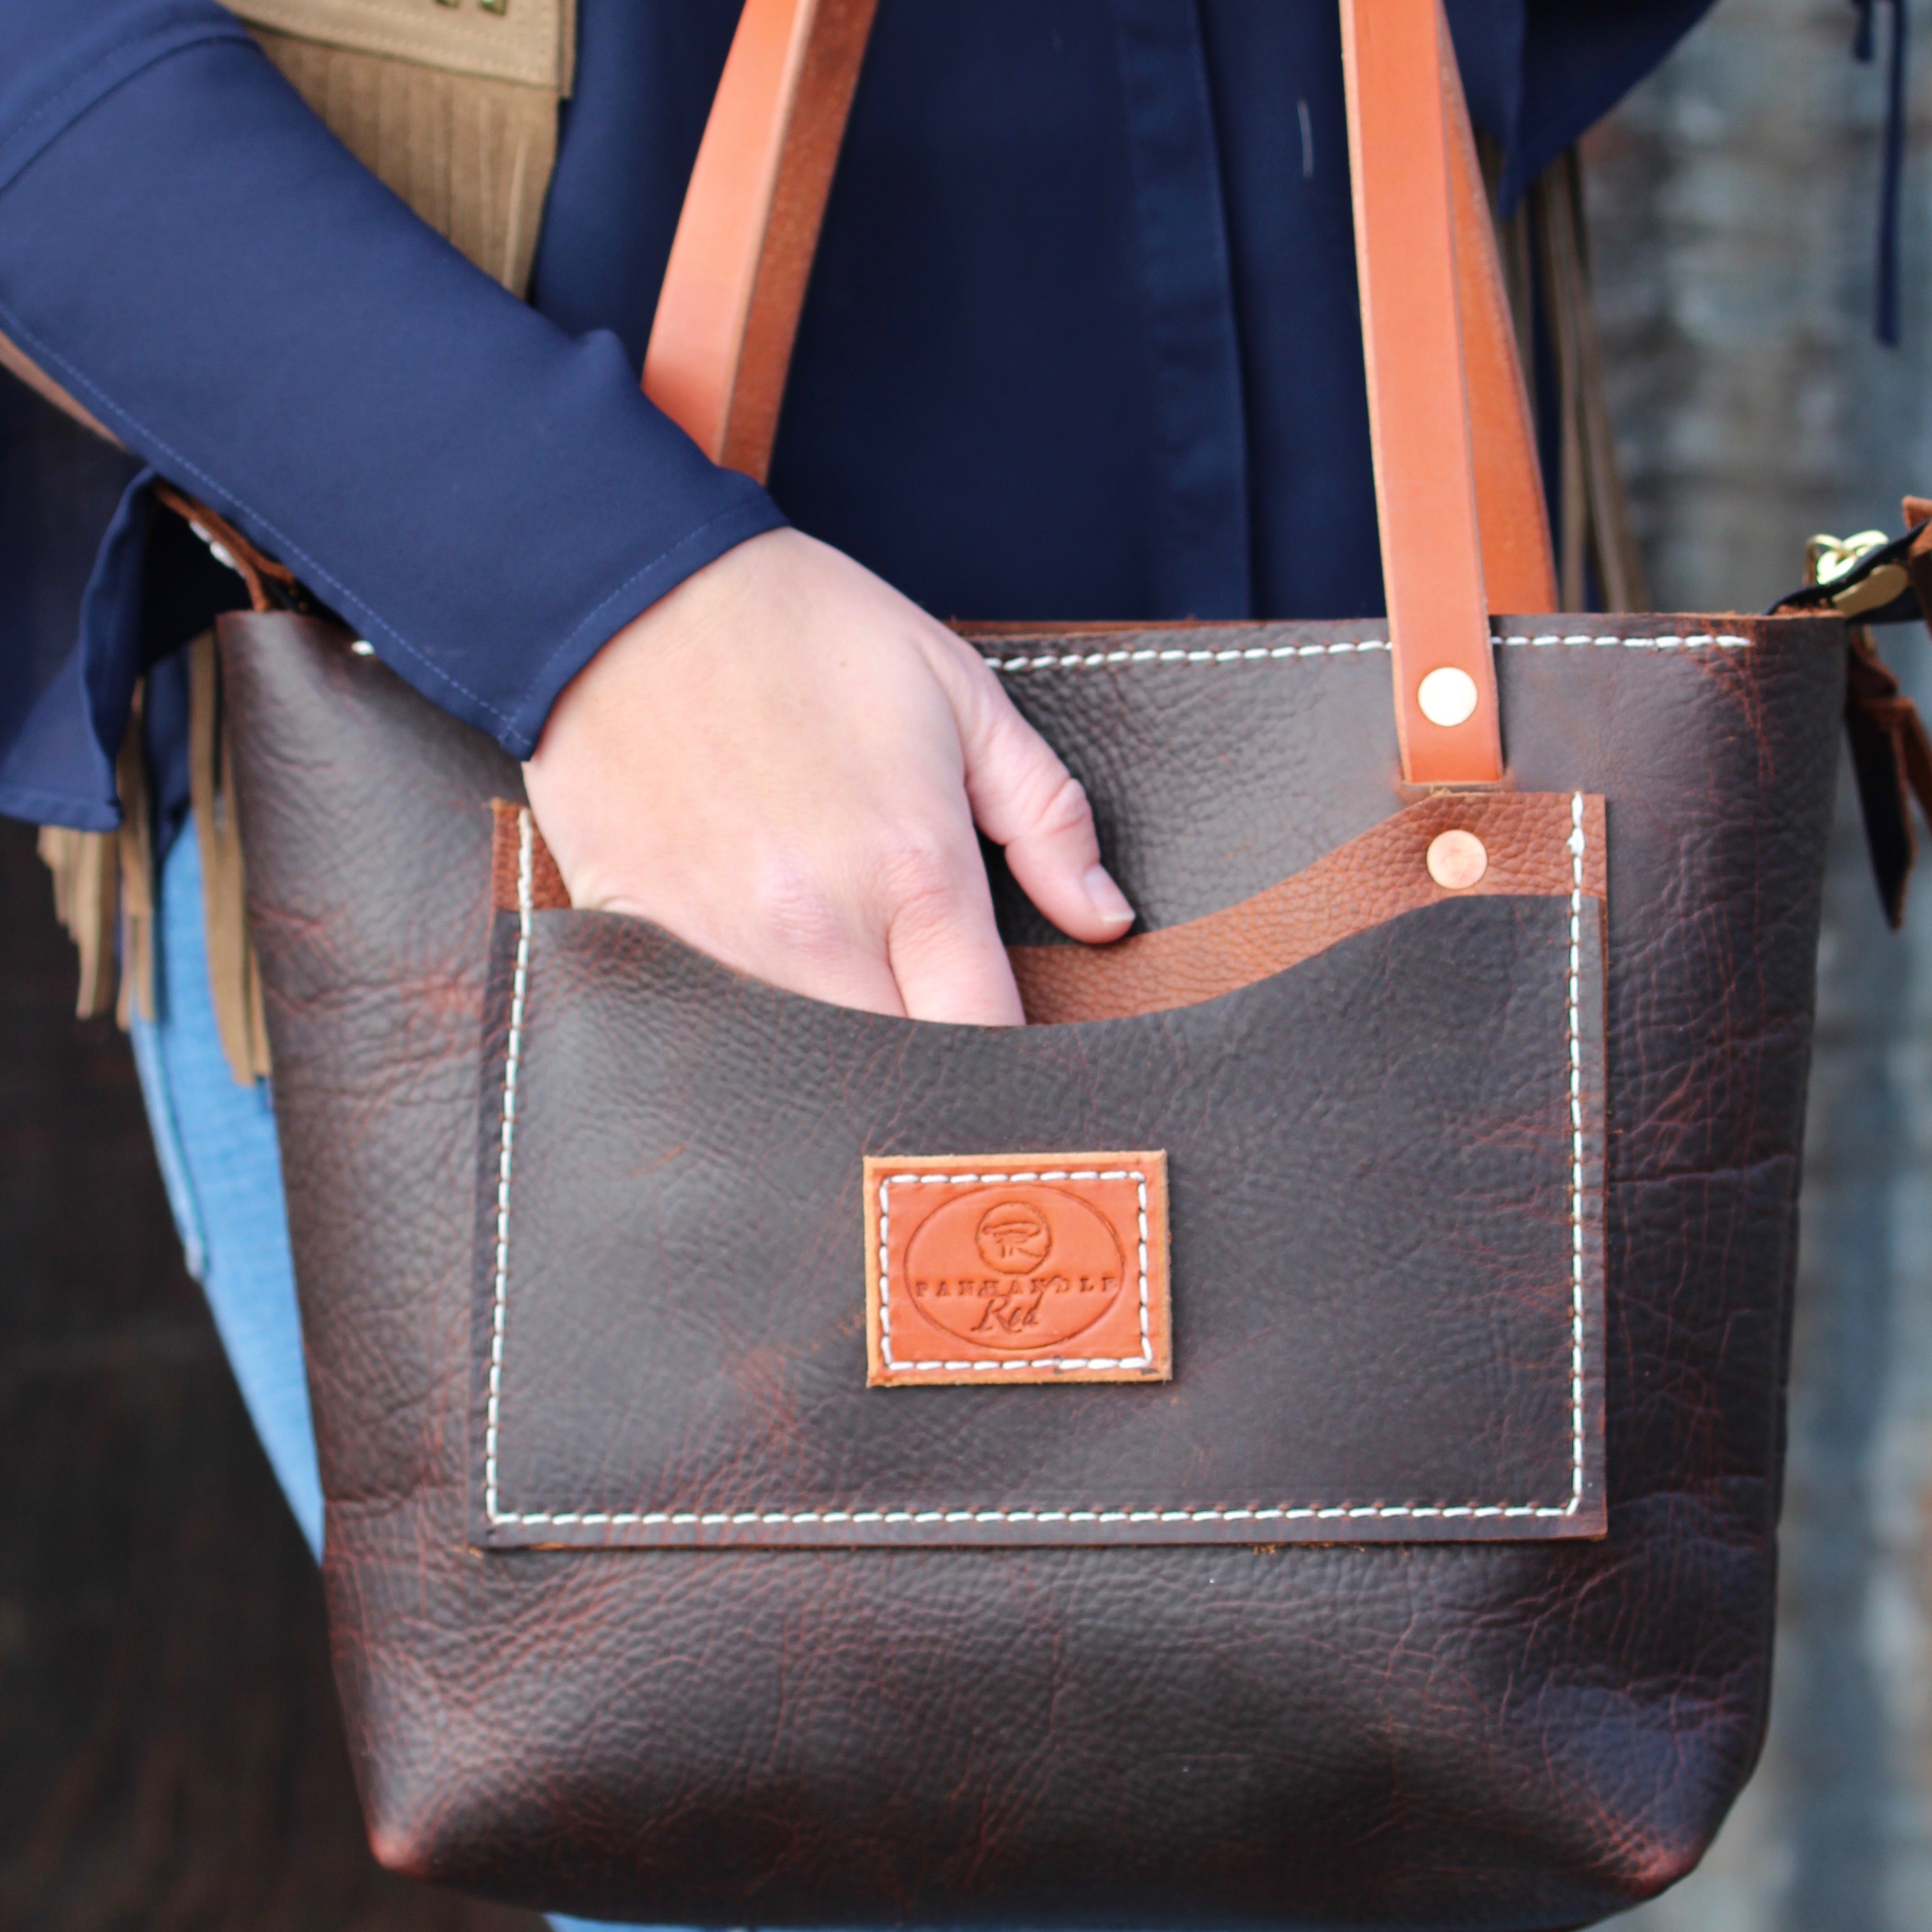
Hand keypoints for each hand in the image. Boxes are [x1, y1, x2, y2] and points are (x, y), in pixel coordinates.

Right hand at [521, 527, 1132, 1024]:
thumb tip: (1106, 923)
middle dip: (930, 1067)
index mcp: (913, 872)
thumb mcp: (960, 692)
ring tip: (847, 989)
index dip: (1017, 1059)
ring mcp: (722, 945)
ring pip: (802, 1062)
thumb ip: (1048, 817)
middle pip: (897, 1073)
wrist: (627, 588)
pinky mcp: (641, 942)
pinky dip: (742, 1023)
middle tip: (929, 1017)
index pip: (987, 1035)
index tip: (1015, 1036)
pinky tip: (757, 969)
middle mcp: (818, 930)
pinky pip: (707, 1027)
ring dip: (837, 1049)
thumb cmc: (804, 630)